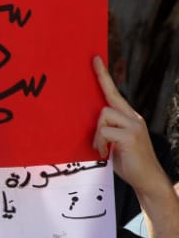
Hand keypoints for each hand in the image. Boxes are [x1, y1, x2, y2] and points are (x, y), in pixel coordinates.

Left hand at [92, 55, 167, 198]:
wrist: (146, 178)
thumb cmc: (127, 161)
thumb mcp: (115, 142)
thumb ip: (106, 130)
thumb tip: (89, 124)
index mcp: (128, 117)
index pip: (114, 93)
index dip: (104, 76)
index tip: (95, 60)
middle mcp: (133, 117)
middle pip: (110, 96)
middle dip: (101, 79)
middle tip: (94, 62)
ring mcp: (133, 125)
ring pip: (104, 115)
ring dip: (97, 134)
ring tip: (102, 148)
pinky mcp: (130, 135)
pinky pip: (104, 131)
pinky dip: (100, 142)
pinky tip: (104, 152)